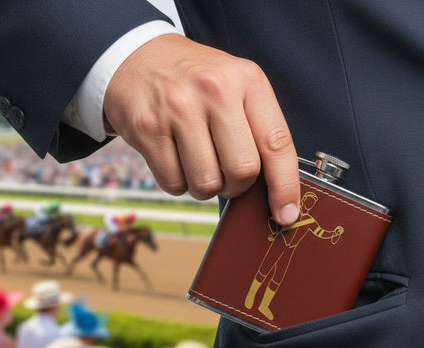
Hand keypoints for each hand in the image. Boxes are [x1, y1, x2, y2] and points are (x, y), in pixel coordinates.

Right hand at [103, 34, 299, 224]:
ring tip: (196, 160)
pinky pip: (173, 184)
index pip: (277, 143)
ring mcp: (178, 109)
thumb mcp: (235, 86)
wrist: (137, 58)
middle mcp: (214, 90)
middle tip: (225, 172)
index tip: (285, 213)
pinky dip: (177, 182)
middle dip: (235, 185)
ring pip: (206, 184)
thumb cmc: (193, 81)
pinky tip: (174, 157)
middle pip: (241, 171)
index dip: (284, 186)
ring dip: (204, 186)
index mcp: (247, 80)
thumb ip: (257, 129)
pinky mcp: (147, 129)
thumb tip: (273, 190)